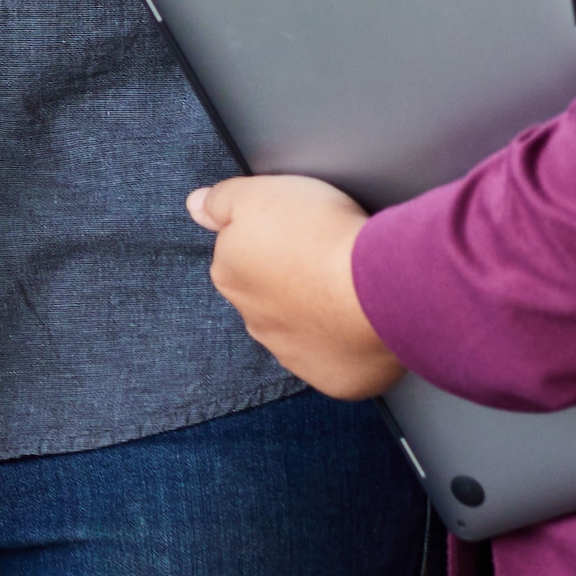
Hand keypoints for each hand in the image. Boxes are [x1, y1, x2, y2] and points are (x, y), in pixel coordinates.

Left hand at [188, 175, 397, 398]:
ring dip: (319, 316)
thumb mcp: (257, 194)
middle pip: (270, 298)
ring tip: (350, 292)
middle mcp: (255, 323)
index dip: (273, 242)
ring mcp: (294, 356)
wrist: (379, 286)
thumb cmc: (321, 235)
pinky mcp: (333, 381)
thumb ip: (220, 200)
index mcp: (231, 276)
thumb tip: (195, 206)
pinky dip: (348, 347)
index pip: (242, 257)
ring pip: (302, 332)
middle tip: (326, 261)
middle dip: (292, 282)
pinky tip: (363, 325)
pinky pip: (336, 362)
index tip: (300, 233)